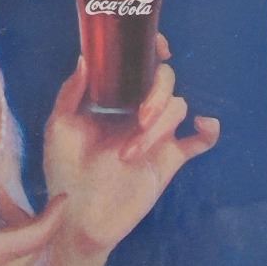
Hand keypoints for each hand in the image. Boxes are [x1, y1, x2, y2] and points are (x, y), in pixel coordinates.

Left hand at [43, 34, 219, 257]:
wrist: (80, 218)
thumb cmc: (64, 171)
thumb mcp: (58, 128)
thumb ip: (71, 93)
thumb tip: (83, 59)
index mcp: (113, 97)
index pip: (139, 64)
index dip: (152, 49)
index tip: (158, 47)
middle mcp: (136, 110)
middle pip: (165, 82)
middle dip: (156, 95)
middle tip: (140, 118)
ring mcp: (155, 133)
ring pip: (178, 108)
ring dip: (159, 128)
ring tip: (129, 155)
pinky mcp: (170, 158)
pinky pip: (200, 140)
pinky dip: (208, 131)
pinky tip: (204, 126)